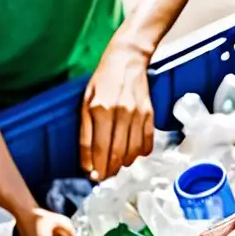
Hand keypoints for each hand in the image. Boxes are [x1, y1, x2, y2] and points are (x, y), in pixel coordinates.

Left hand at [80, 41, 154, 180]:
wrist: (127, 58)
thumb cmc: (102, 81)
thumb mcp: (85, 102)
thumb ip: (85, 133)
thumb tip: (88, 163)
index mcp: (101, 109)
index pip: (99, 148)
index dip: (96, 167)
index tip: (93, 177)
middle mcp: (120, 113)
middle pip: (115, 153)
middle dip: (108, 170)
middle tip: (103, 177)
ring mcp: (137, 114)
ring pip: (131, 152)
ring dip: (122, 165)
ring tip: (115, 167)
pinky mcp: (149, 115)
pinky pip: (146, 143)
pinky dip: (139, 154)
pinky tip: (131, 156)